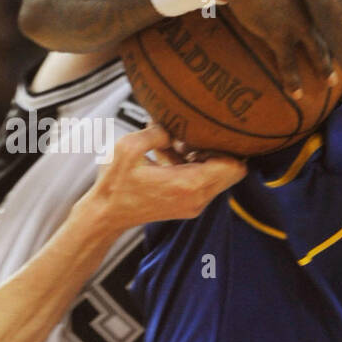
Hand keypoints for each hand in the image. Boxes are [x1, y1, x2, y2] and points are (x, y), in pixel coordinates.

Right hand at [80, 124, 245, 234]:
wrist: (106, 215)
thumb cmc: (115, 185)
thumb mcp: (128, 148)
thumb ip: (156, 132)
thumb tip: (173, 127)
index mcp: (188, 184)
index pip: (234, 166)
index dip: (227, 147)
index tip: (207, 134)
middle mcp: (197, 198)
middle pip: (232, 171)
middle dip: (218, 151)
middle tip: (193, 138)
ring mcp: (194, 204)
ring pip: (218, 176)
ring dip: (203, 157)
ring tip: (175, 146)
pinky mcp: (188, 204)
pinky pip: (204, 182)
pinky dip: (193, 166)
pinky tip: (167, 156)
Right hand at [220, 0, 334, 97]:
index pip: (338, 3)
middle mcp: (313, 5)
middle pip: (335, 30)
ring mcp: (297, 22)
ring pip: (317, 51)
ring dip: (324, 68)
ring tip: (330, 83)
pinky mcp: (277, 34)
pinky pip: (287, 63)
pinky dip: (292, 80)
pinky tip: (297, 94)